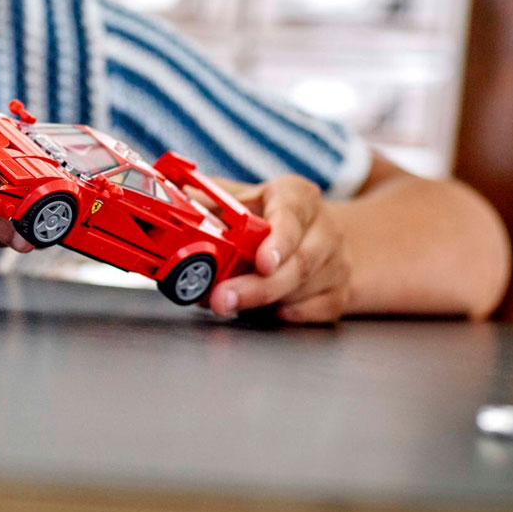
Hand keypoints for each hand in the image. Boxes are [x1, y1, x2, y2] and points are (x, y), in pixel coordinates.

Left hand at [207, 175, 350, 323]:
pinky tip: (264, 310)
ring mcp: (336, 263)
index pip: (292, 215)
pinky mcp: (338, 292)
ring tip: (227, 302)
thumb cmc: (268, 215)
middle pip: (298, 263)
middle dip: (257, 287)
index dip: (278, 241)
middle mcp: (323, 228)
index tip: (262, 263)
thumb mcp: (241, 198)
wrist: (312, 233)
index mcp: (297, 197)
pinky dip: (285, 315)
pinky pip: (314, 312)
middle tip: (221, 299)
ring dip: (262, 303)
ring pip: (303, 291)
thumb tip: (174, 203)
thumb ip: (209, 202)